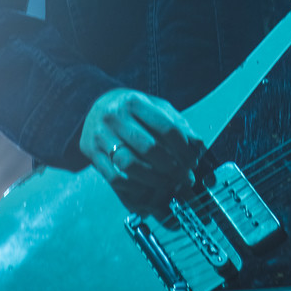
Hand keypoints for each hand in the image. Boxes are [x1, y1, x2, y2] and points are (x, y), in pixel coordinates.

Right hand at [79, 89, 203, 213]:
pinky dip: (134, 188)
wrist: (94, 109)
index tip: (193, 161)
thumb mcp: (155, 107)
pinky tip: (148, 188)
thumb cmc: (132, 111)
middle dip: (171, 168)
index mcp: (134, 102)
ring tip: (169, 184)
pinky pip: (115, 178)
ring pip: (130, 165)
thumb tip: (198, 145)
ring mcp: (101, 136)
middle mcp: (115, 117)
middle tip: (184, 178)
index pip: (166, 127)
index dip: (184, 148)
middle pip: (149, 148)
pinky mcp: (93, 155)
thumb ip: (177, 124)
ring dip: (154, 180)